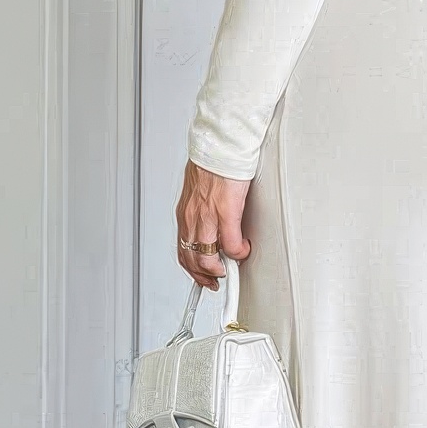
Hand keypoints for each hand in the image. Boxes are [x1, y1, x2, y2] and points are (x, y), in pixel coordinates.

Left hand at [176, 161, 250, 289]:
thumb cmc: (213, 165)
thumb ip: (201, 210)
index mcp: (186, 212)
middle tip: (214, 281)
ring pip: (207, 258)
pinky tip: (244, 249)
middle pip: (191, 259)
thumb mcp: (199, 192)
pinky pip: (231, 244)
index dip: (191, 267)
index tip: (199, 276)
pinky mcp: (226, 212)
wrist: (221, 146)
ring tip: (228, 268)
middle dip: (203, 276)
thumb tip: (209, 223)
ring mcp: (208, 216)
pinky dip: (238, 252)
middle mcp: (192, 217)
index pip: (182, 248)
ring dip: (218, 269)